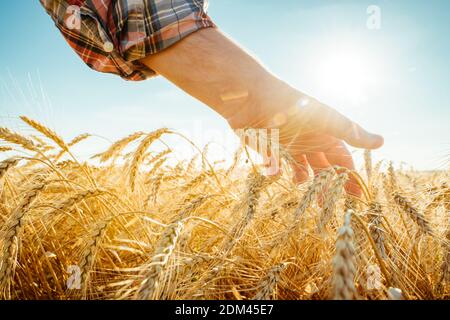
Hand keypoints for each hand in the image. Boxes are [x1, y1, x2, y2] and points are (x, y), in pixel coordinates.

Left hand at [230, 95, 383, 196]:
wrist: (253, 99)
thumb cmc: (292, 106)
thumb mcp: (325, 119)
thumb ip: (351, 132)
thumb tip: (382, 142)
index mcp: (324, 134)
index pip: (342, 159)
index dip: (349, 176)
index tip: (357, 197)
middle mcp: (308, 140)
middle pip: (323, 168)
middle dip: (328, 186)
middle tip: (329, 205)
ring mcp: (288, 145)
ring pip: (301, 169)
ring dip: (304, 181)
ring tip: (307, 195)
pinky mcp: (270, 149)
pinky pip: (276, 166)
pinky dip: (277, 172)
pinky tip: (276, 173)